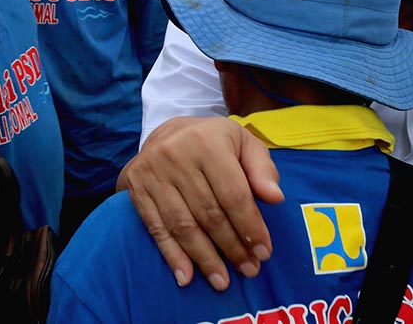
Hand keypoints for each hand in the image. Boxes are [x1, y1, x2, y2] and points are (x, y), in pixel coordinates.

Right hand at [117, 116, 282, 289]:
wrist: (168, 132)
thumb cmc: (215, 142)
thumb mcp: (244, 143)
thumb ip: (262, 169)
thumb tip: (275, 198)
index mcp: (209, 142)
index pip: (233, 194)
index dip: (250, 226)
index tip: (264, 251)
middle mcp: (177, 157)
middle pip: (209, 213)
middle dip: (231, 247)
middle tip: (249, 270)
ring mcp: (153, 174)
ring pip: (183, 226)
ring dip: (204, 258)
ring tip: (222, 281)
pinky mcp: (137, 190)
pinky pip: (156, 229)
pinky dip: (172, 256)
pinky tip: (186, 276)